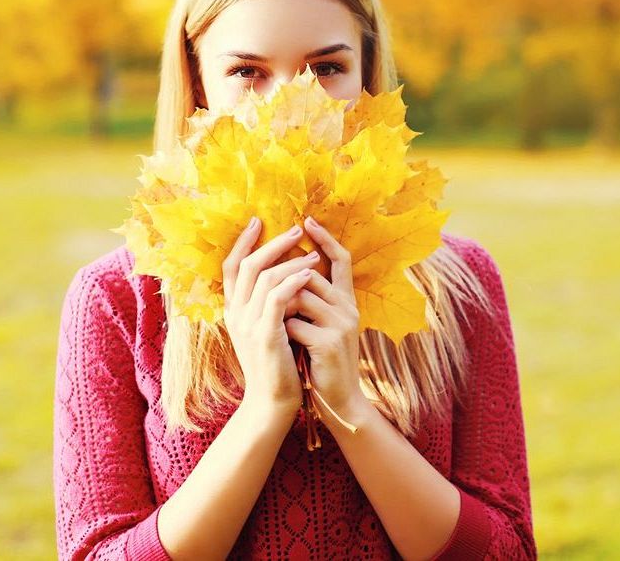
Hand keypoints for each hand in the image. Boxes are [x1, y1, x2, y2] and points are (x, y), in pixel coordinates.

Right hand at [222, 217, 320, 416]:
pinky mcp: (265, 336)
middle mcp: (236, 314)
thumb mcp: (265, 327)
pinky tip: (310, 274)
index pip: (231, 267)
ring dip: (290, 261)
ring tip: (313, 254)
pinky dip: (293, 281)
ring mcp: (248, 324)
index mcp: (234, 310)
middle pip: (247, 265)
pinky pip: (278, 299)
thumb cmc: (276, 362)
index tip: (258, 221)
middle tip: (296, 230)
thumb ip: (266, 302)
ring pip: (264, 278)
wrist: (273, 401)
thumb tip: (281, 272)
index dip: (243, 242)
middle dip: (272, 243)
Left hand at [283, 215, 367, 425]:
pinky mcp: (330, 342)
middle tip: (271, 300)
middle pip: (310, 275)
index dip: (325, 238)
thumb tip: (285, 272)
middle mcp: (348, 307)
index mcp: (346, 301)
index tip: (306, 220)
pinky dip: (283, 332)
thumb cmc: (322, 360)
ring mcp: (341, 324)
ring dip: (281, 310)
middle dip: (285, 284)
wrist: (338, 400)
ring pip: (298, 296)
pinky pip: (293, 323)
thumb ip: (310, 300)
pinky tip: (286, 346)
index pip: (341, 259)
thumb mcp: (320, 325)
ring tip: (280, 327)